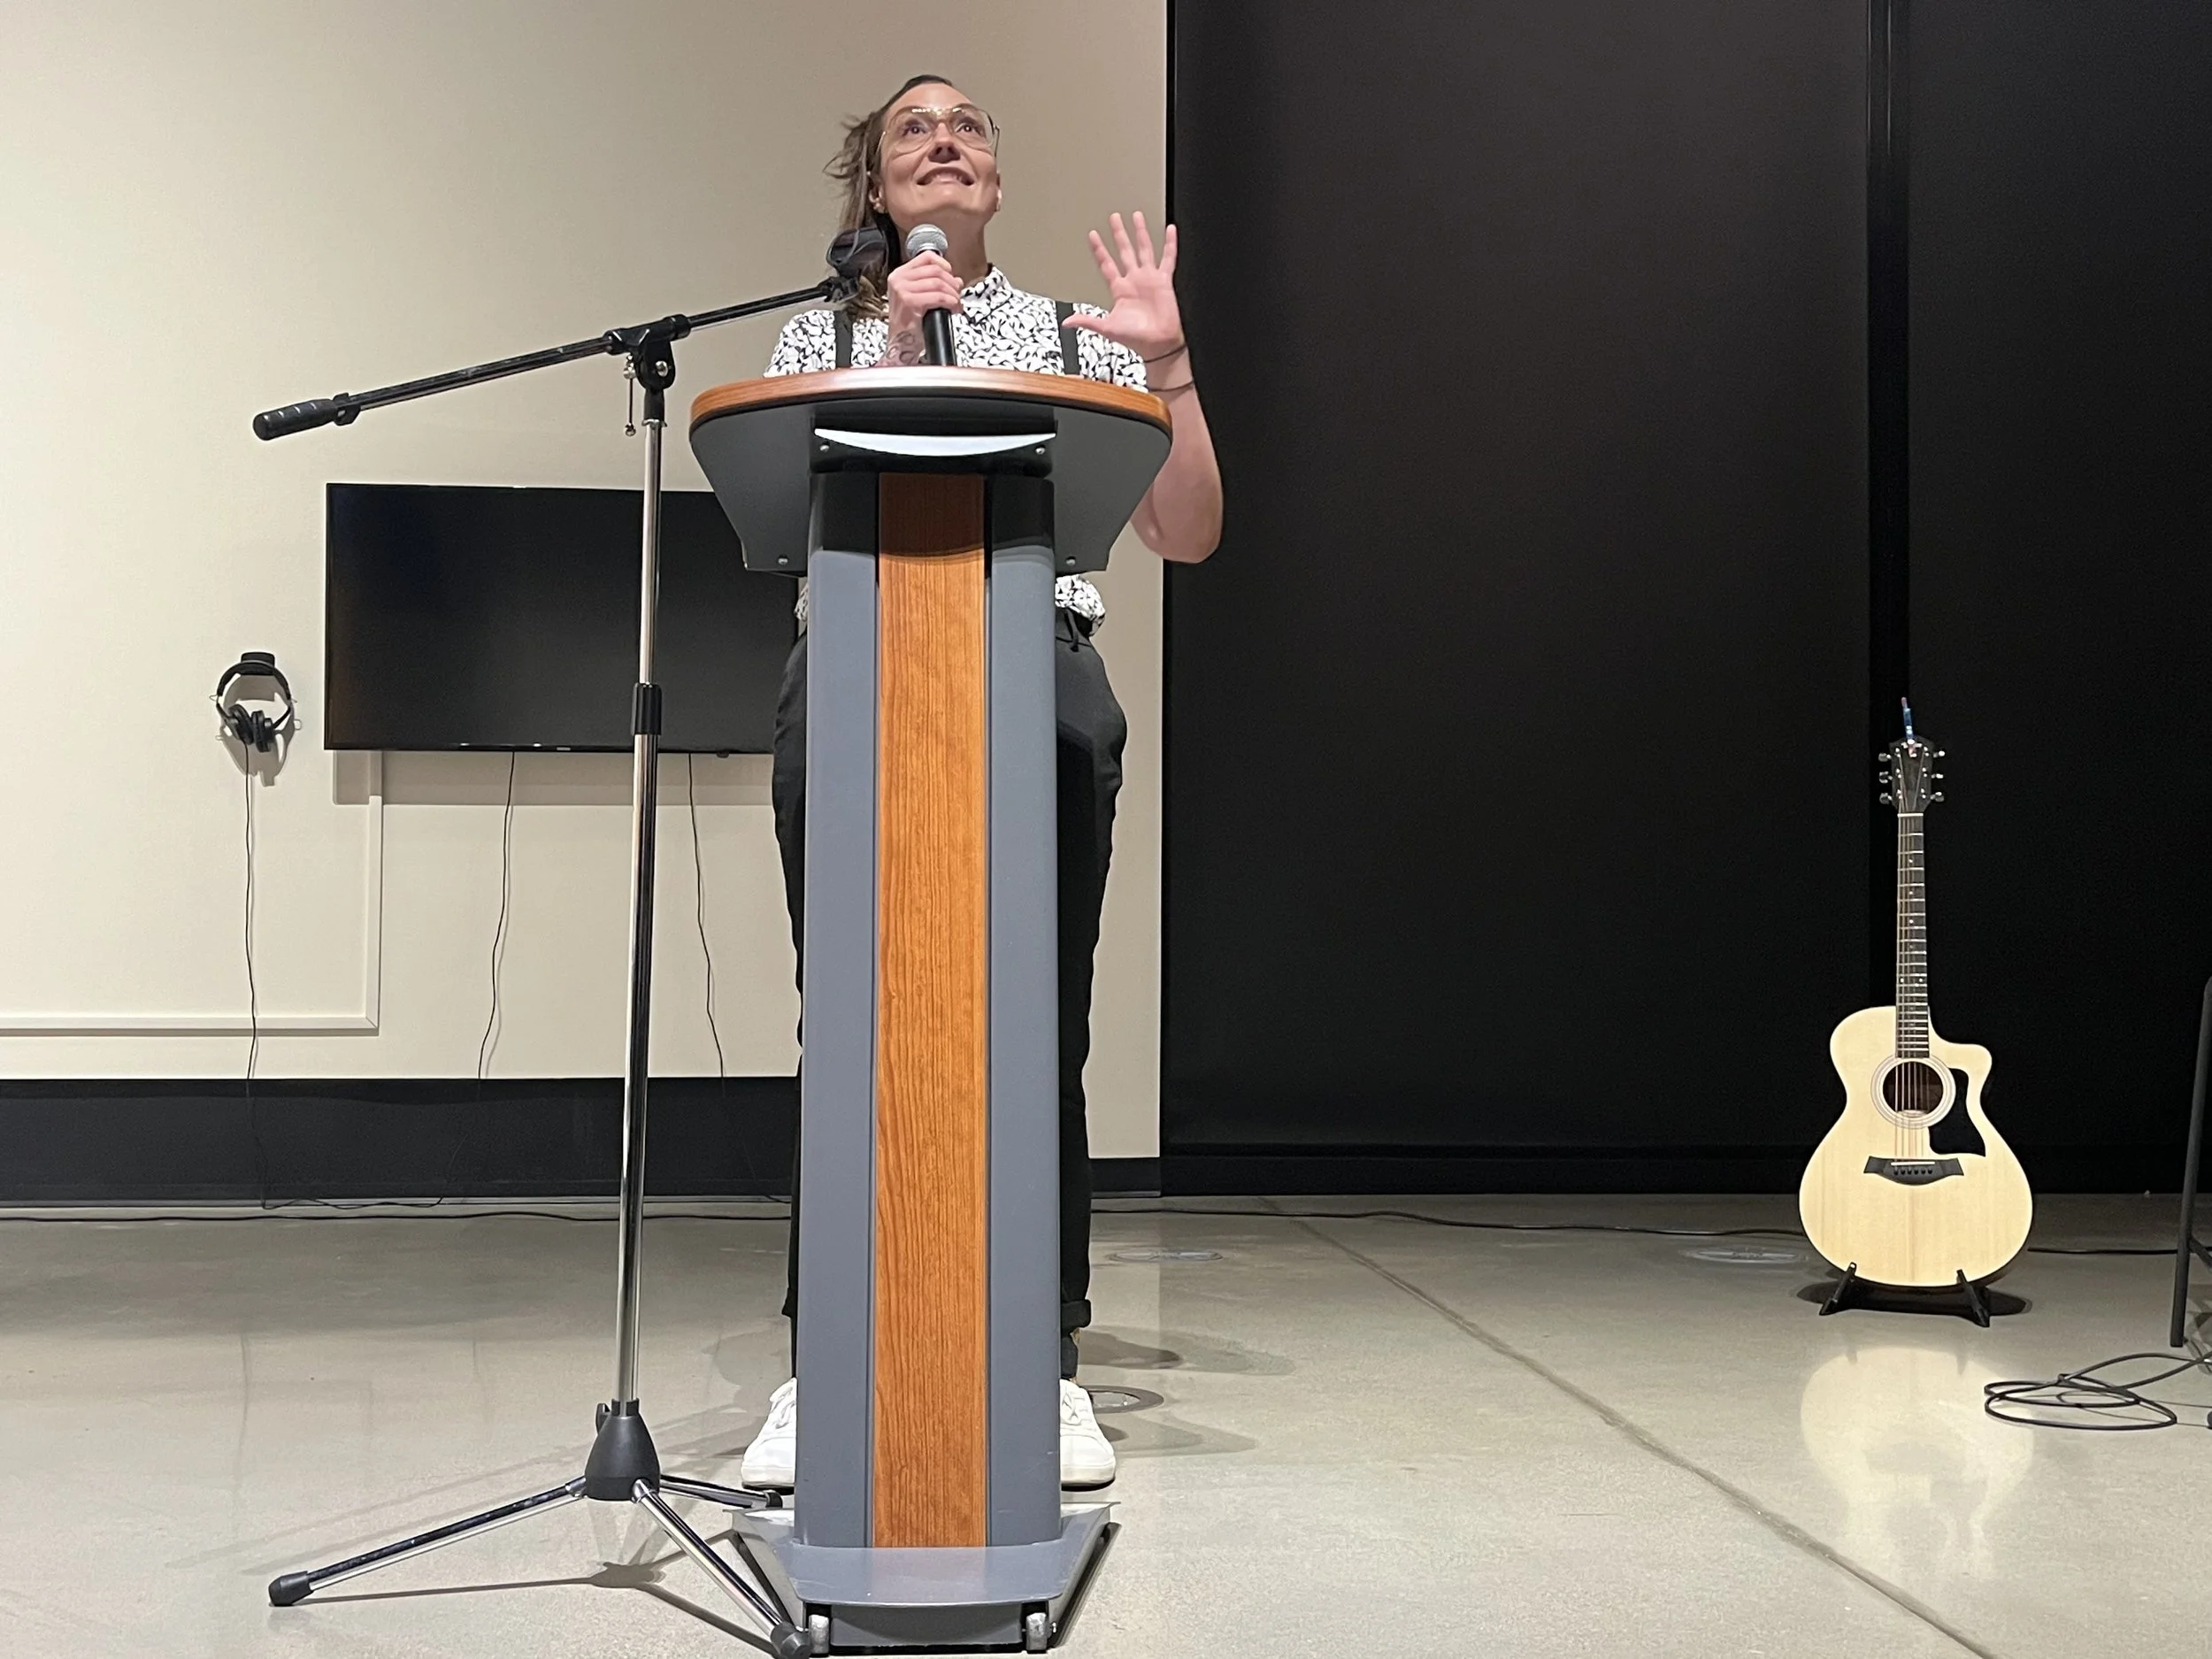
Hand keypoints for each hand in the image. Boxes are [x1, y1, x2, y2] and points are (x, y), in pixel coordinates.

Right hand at [884, 251, 963, 356]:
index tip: (952, 276)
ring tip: (956, 303)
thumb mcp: (919, 297)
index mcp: (899, 274)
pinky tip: (953, 308)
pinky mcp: (909, 301)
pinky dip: (950, 301)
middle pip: (935, 270)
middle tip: (958, 294)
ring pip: (938, 283)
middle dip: (952, 282)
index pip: (926, 257)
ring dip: (953, 293)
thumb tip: (957, 280)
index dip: (944, 265)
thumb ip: (935, 285)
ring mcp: (902, 290)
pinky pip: (938, 296)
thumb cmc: (910, 324)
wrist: (900, 344)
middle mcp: (898, 279)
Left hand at [1065, 211, 1185, 363]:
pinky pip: (1168, 258)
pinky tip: (1170, 230)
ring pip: (1144, 249)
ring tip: (1136, 216)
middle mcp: (1134, 281)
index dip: (1099, 250)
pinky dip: (1170, 244)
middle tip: (1114, 218)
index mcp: (1120, 289)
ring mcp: (1149, 279)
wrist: (1158, 344)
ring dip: (1140, 233)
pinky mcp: (1164, 281)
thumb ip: (1088, 321)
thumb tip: (1067, 322)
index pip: (1107, 264)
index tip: (1093, 235)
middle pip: (1124, 251)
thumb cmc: (1136, 338)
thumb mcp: (1107, 328)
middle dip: (1119, 234)